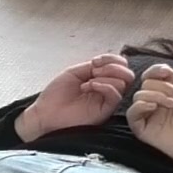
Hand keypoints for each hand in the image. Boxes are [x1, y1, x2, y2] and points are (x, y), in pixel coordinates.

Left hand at [16, 53, 135, 140]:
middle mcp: (106, 90)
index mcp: (100, 79)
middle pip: (128, 74)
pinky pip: (116, 96)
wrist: (44, 113)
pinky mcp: (104, 111)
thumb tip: (106, 63)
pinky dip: (105, 86)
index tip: (94, 61)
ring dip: (106, 76)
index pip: (121, 66)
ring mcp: (106, 101)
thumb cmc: (55, 95)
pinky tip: (89, 86)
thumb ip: (92, 66)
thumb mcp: (74, 72)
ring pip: (123, 83)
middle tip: (94, 70)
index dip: (112, 58)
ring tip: (88, 81)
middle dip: (113, 66)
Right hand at [125, 64, 172, 172]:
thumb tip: (162, 68)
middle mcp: (155, 105)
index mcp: (166, 96)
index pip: (151, 77)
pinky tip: (155, 106)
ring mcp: (149, 118)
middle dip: (162, 85)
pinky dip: (141, 105)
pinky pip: (132, 114)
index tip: (166, 71)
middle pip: (145, 84)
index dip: (155, 71)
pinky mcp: (144, 130)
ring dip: (156, 94)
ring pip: (138, 96)